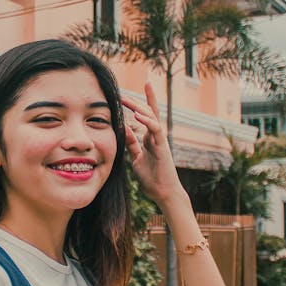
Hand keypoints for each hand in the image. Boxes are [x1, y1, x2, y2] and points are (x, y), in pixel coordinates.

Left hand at [121, 83, 187, 207]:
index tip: (129, 92)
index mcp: (150, 138)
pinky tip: (137, 116)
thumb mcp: (136, 158)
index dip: (140, 102)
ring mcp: (160, 140)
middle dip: (137, 101)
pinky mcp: (163, 147)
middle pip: (149, 112)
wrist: (163, 193)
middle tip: (122, 94)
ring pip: (152, 118)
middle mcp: (156, 136)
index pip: (146, 116)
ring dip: (139, 107)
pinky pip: (156, 130)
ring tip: (126, 100)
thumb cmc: (152, 178)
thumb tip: (124, 129)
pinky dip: (148, 121)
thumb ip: (131, 144)